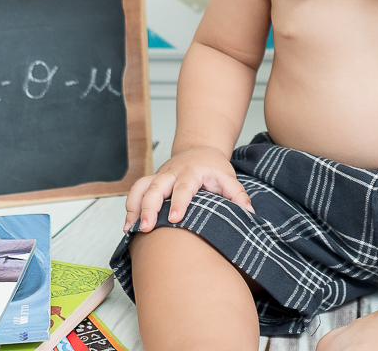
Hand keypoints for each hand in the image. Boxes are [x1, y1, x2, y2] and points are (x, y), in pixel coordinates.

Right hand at [123, 146, 254, 232]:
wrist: (199, 149)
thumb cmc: (213, 167)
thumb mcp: (229, 178)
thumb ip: (238, 195)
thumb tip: (249, 213)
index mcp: (192, 171)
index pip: (184, 187)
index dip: (178, 202)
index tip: (174, 219)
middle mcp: (172, 172)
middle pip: (156, 187)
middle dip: (149, 208)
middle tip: (145, 228)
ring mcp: (160, 176)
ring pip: (141, 187)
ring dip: (134, 207)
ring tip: (131, 228)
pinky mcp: (152, 180)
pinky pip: (136, 190)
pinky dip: (130, 206)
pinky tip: (128, 224)